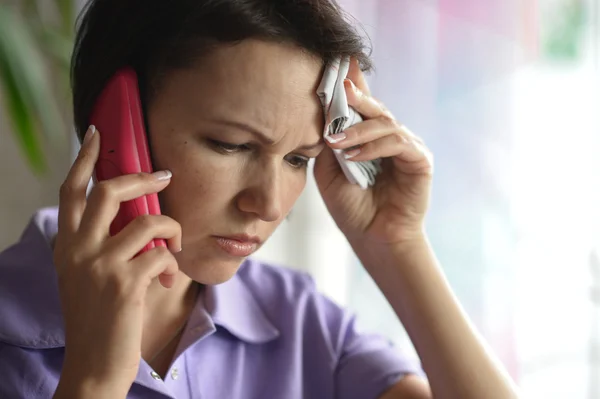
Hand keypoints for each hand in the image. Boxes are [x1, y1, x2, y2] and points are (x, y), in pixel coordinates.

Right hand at [52, 126, 181, 393]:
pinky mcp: (125, 284)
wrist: (94, 364)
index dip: (85, 158)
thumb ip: (99, 244)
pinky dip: (173, 263)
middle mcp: (79, 250)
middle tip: (164, 176)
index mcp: (67, 245)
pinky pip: (162, 253)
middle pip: (110, 191)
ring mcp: (101, 266)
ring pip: (149, 221)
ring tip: (173, 247)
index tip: (98, 133)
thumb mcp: (86, 276)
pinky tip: (169, 280)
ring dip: (172, 230)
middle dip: (143, 177)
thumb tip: (135, 215)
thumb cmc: (98, 319)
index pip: (72, 191)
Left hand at [314, 59, 432, 245]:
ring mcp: (407, 147)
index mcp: (370, 138)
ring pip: (385, 122)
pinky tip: (354, 157)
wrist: (373, 238)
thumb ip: (330, 144)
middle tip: (337, 89)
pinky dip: (374, 147)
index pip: (362, 106)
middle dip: (354, 96)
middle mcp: (390, 137)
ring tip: (336, 142)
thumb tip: (324, 114)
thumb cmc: (352, 208)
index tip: (336, 66)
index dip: (352, 85)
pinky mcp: (420, 160)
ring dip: (357, 130)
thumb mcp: (330, 172)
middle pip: (374, 106)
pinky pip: (397, 142)